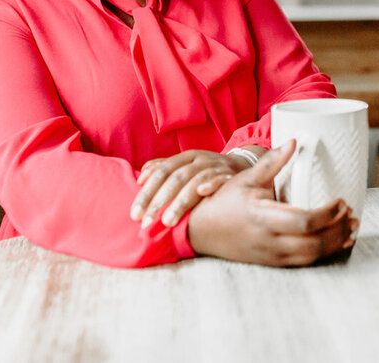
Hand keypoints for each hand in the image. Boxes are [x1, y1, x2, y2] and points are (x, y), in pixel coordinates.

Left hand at [131, 148, 260, 228]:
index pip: (161, 172)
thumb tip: (140, 178)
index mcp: (186, 157)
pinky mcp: (232, 176)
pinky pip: (221, 178)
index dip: (147, 192)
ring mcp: (216, 167)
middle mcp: (200, 159)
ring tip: (168, 222)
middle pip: (175, 178)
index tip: (135, 214)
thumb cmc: (208, 171)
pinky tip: (202, 193)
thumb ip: (164, 170)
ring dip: (180, 201)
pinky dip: (212, 184)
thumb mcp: (187, 167)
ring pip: (195, 180)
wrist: (243, 166)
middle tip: (146, 223)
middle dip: (158, 201)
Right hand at [188, 139, 357, 265]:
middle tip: (352, 214)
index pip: (304, 221)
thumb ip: (272, 162)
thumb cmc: (223, 202)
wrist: (199, 231)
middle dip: (339, 230)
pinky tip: (335, 241)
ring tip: (350, 228)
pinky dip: (323, 253)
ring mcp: (271, 255)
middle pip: (314, 243)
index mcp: (263, 217)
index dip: (328, 214)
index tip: (341, 201)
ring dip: (335, 243)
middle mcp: (269, 240)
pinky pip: (304, 262)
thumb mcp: (246, 178)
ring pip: (312, 256)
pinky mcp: (273, 262)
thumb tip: (294, 141)